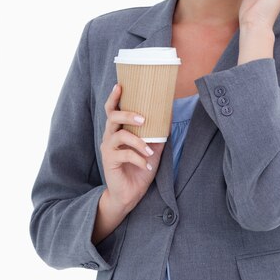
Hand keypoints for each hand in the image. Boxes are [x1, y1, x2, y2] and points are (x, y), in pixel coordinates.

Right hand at [100, 84, 164, 212]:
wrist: (130, 195)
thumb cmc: (140, 168)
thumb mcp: (153, 149)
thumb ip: (158, 133)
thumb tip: (170, 115)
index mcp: (118, 130)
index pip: (112, 110)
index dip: (114, 97)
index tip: (120, 85)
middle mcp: (110, 137)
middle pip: (112, 117)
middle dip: (127, 113)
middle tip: (142, 118)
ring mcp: (108, 149)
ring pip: (120, 135)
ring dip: (138, 140)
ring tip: (150, 149)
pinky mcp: (109, 161)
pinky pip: (124, 154)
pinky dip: (138, 158)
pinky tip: (146, 165)